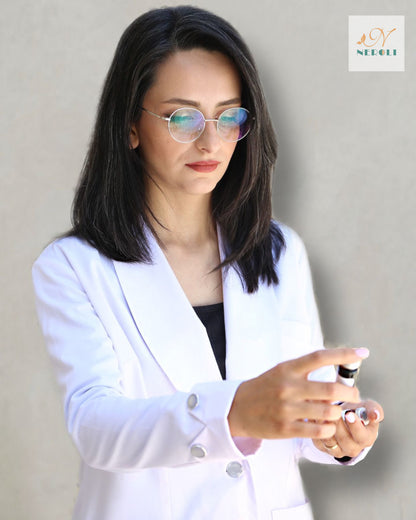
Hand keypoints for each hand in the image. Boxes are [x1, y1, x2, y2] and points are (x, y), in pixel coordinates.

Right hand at [228, 348, 368, 438]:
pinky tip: (326, 425)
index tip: (363, 353)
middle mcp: (288, 386)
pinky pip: (318, 430)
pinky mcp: (285, 428)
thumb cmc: (265, 388)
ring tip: (337, 413)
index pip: (320, 357)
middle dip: (350, 394)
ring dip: (339, 413)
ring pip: (329, 411)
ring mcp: (286, 408)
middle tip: (354, 396)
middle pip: (331, 388)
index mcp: (288, 369)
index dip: (343, 354)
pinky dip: (329, 428)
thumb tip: (336, 366)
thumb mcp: (281, 372)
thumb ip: (305, 370)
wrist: (237, 408)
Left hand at [313, 399, 383, 457]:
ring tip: (323, 411)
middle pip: (344, 439)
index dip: (355, 426)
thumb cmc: (357, 411)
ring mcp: (338, 450)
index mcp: (367, 438)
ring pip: (330, 440)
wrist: (343, 415)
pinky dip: (316, 427)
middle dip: (338, 423)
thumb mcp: (368, 407)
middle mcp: (353, 448)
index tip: (349, 414)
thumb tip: (375, 415)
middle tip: (333, 410)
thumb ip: (373, 409)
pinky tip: (316, 416)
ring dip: (326, 425)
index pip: (362, 436)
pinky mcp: (324, 447)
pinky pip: (318, 440)